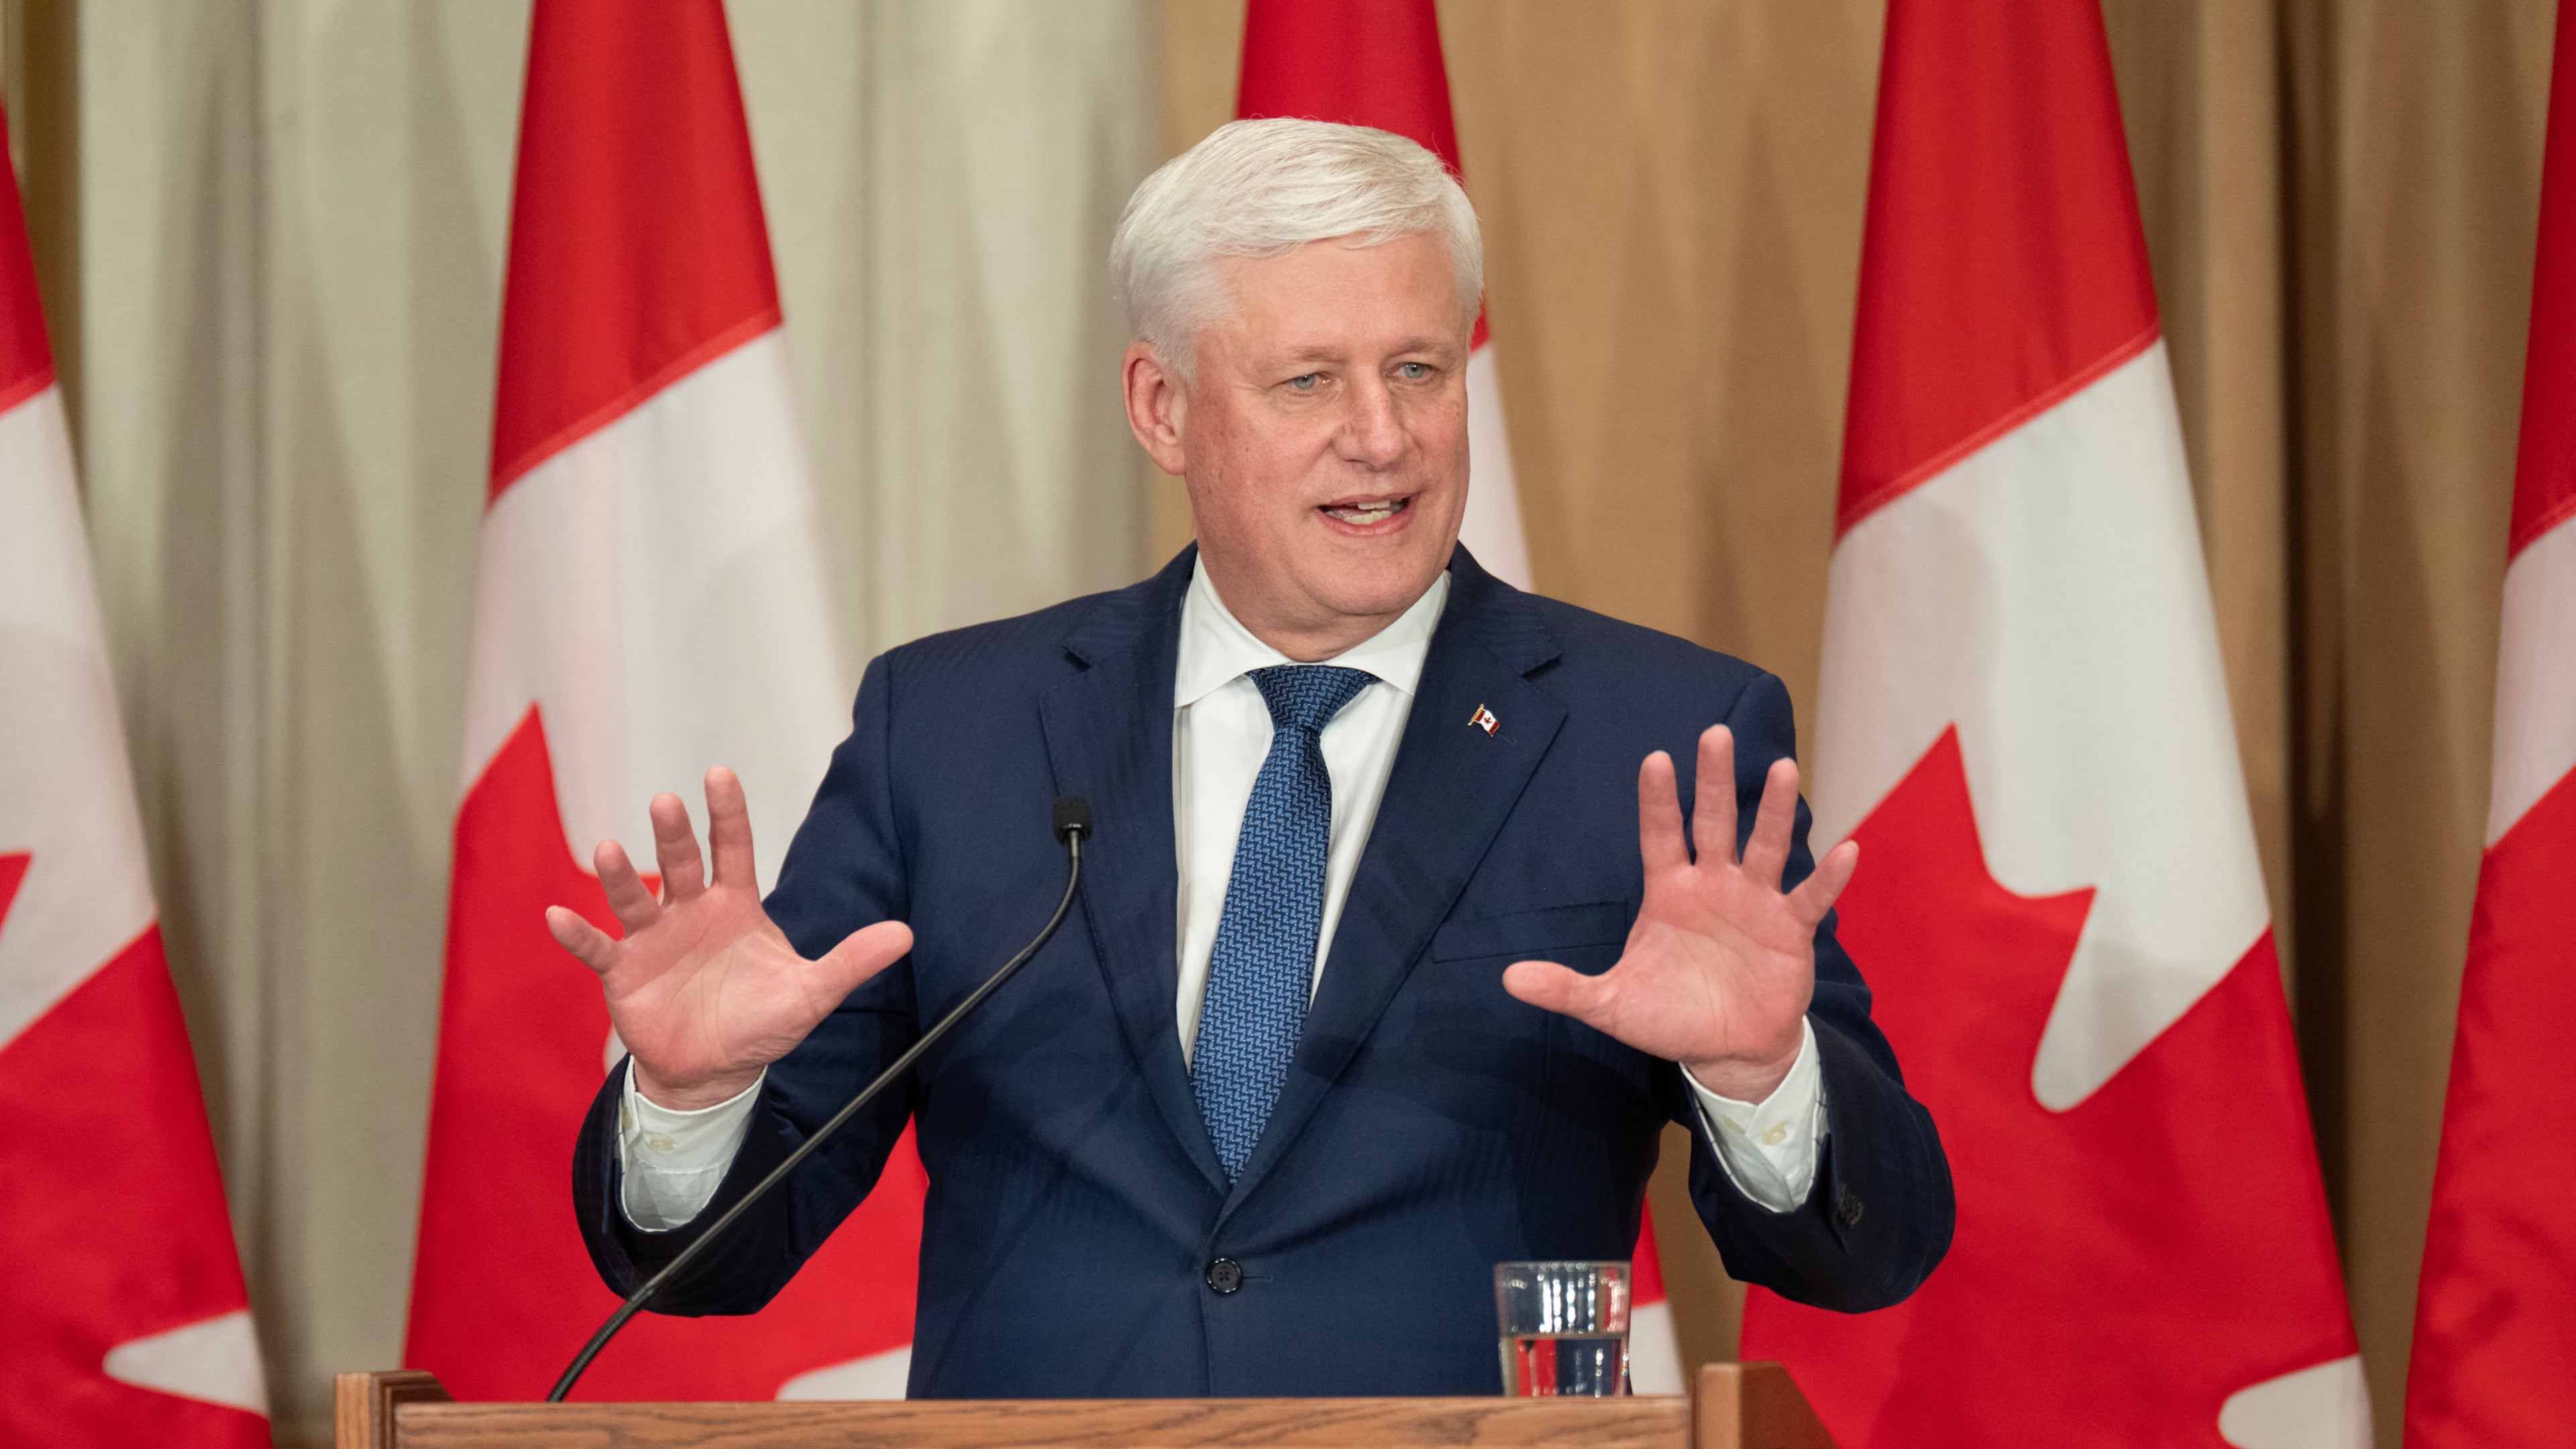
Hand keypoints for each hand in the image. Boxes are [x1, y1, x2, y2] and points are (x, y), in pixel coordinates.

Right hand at [545, 767, 912, 1109]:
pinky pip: (597, 948)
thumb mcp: (812, 993)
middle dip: (673, 834)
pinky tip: (557, 915)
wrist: (715, 1070)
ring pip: (634, 897)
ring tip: (606, 849)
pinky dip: (577, 933)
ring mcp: (653, 939)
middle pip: (681, 863)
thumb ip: (851, 961)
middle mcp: (691, 911)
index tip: (720, 773)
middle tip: (666, 802)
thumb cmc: (761, 1022)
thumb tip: (906, 934)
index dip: (728, 813)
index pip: (733, 848)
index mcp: (736, 905)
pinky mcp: (623, 973)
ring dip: (618, 875)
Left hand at [1502, 725, 1856, 1101]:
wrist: (1727, 1050)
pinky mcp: (1791, 929)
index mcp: (1669, 891)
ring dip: (1774, 810)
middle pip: (1714, 823)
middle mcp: (1713, 884)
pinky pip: (1811, 896)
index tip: (1655, 758)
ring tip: (1782, 769)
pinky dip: (1828, 876)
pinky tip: (1847, 848)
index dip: (1659, 801)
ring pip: (1765, 846)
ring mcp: (1755, 902)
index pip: (1661, 835)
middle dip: (1714, 781)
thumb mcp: (1612, 1004)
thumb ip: (1565, 988)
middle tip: (1713, 733)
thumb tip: (1506, 979)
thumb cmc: (1670, 1015)